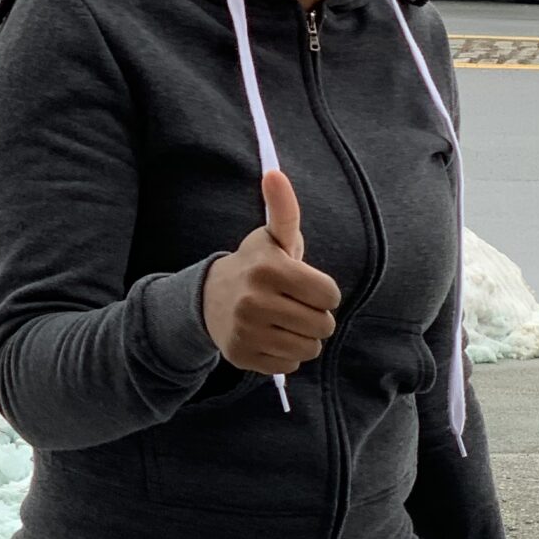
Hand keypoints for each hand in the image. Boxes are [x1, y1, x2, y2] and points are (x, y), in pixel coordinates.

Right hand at [201, 170, 341, 375]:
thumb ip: (284, 210)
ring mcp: (247, 331)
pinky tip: (271, 337)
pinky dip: (286, 355)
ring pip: (309, 349)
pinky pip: (290, 365)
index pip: (330, 295)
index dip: (324, 292)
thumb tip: (275, 174)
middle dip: (317, 317)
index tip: (306, 286)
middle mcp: (255, 301)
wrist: (209, 298)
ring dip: (305, 338)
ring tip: (286, 322)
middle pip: (323, 325)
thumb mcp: (271, 237)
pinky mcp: (242, 356)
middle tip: (296, 306)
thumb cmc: (255, 266)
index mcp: (269, 269)